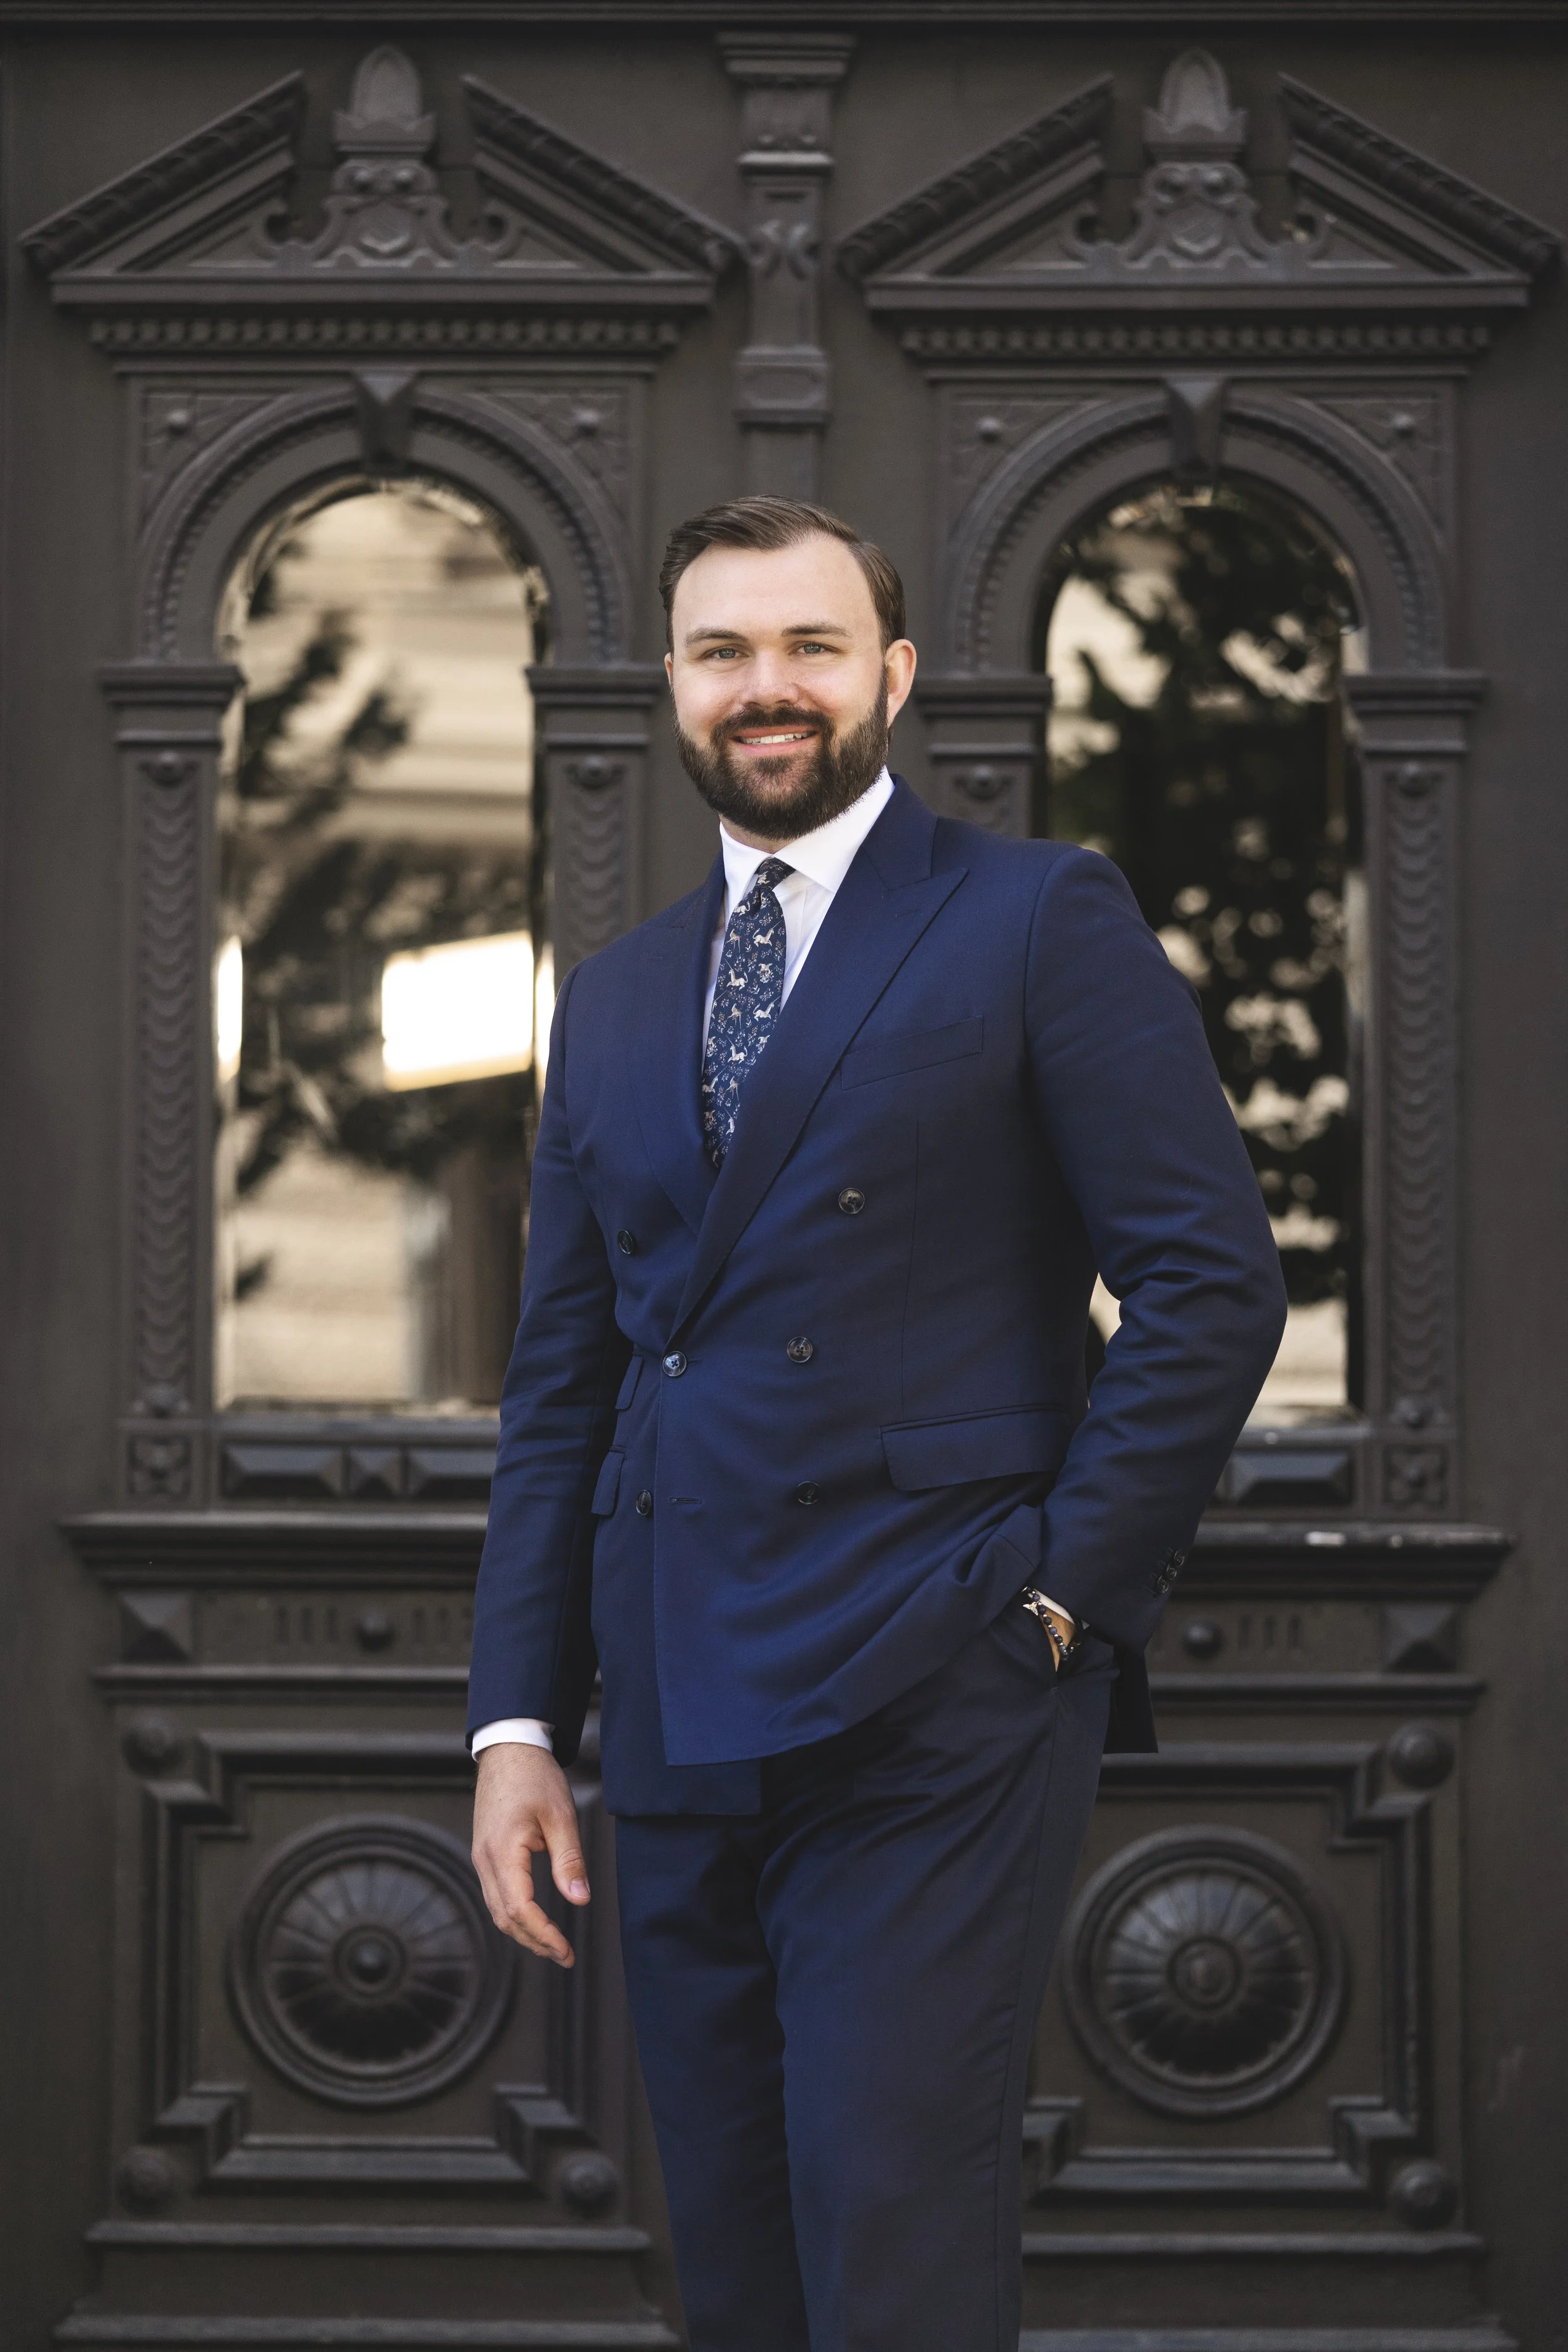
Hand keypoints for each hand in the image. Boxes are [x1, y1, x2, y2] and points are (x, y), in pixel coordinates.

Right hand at [472, 1742, 589, 1968]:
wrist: (508, 1749)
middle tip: (564, 1956)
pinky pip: (495, 1894)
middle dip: (534, 1942)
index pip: (520, 1910)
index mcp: (502, 1853)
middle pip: (504, 1918)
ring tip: (552, 1945)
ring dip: (523, 1931)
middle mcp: (485, 1860)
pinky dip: (514, 1913)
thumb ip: (569, 1860)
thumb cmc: (534, 1777)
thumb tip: (579, 1899)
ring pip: (497, 1909)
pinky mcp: (486, 1853)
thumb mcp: (561, 1815)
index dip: (543, 1935)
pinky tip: (533, 1918)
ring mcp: (481, 1857)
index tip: (566, 1951)